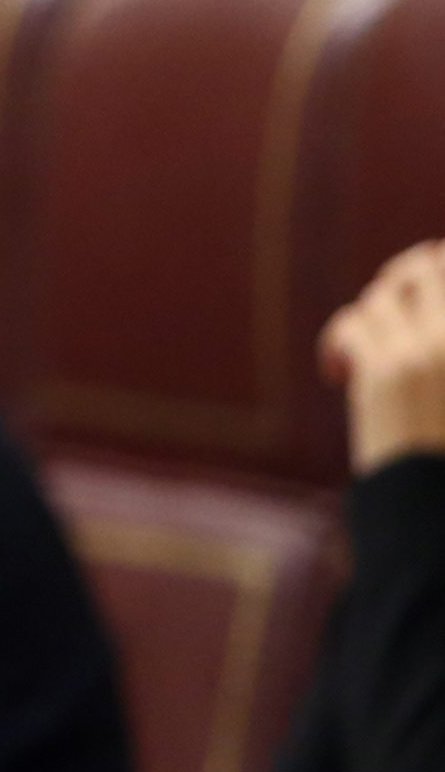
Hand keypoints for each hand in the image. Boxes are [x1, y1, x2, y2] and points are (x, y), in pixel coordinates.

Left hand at [322, 240, 444, 474]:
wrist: (438, 508)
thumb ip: (440, 353)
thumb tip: (423, 325)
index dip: (438, 267)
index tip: (426, 282)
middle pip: (430, 263)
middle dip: (407, 273)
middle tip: (395, 304)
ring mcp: (428, 350)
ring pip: (384, 294)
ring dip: (371, 315)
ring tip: (368, 352)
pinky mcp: (386, 370)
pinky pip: (353, 325)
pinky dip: (339, 341)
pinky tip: (337, 374)